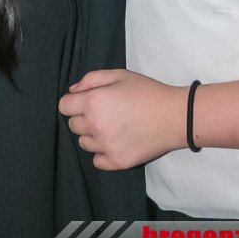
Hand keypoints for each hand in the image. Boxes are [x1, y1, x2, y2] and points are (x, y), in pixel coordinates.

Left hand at [58, 69, 185, 169]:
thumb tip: (73, 91)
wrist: (174, 116)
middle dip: (83, 117)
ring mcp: (105, 147)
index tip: (85, 101)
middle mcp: (95, 126)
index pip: (64, 106)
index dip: (73, 102)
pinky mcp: (116, 162)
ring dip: (92, 135)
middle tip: (104, 112)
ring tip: (113, 126)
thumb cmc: (146, 91)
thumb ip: (91, 79)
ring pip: (84, 143)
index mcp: (93, 102)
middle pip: (73, 125)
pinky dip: (102, 153)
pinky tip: (116, 142)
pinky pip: (97, 160)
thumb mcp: (119, 75)